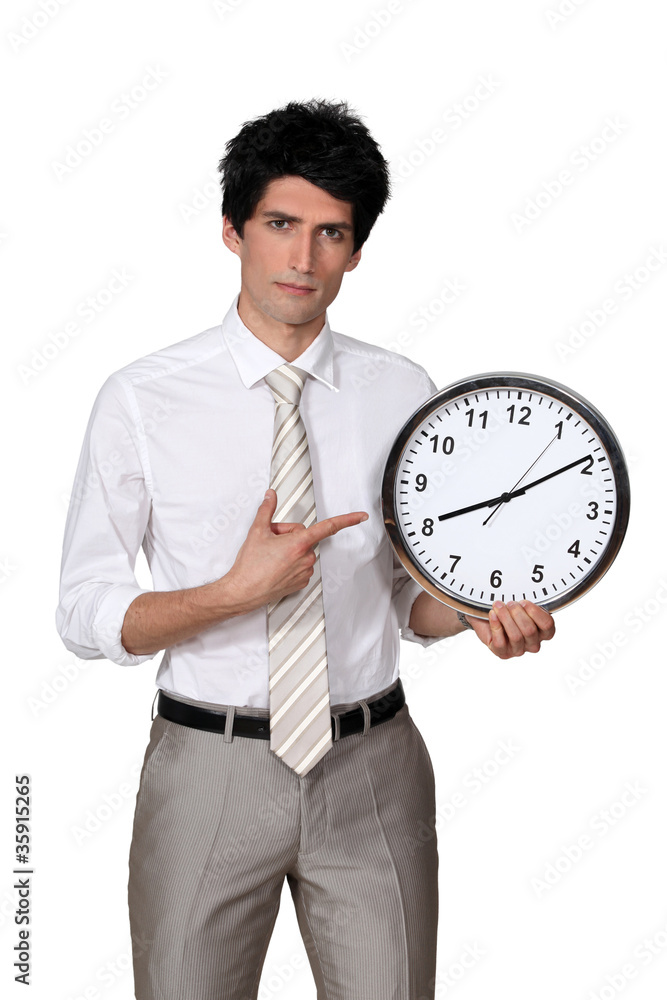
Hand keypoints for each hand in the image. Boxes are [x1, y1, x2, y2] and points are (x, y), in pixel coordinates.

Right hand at [223, 489, 367, 614]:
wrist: (243, 591)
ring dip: (289, 549)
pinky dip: (289, 563)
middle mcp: (305, 558)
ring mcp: (304, 572)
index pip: (328, 527)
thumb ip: (267, 509)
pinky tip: (274, 566)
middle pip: (304, 536)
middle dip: (288, 535)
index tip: (361, 517)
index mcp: (298, 543)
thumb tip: (270, 496)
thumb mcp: (257, 531)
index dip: (347, 520)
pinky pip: (300, 565)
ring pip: (301, 551)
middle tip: (270, 541)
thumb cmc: (250, 565)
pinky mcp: (301, 582)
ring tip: (270, 556)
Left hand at [465, 600, 554, 658]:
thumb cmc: (508, 611)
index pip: (547, 625)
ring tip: (498, 606)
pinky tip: (492, 615)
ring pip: (515, 636)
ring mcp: (518, 650)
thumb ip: (528, 604)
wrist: (486, 617)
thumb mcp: (521, 605)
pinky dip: (495, 625)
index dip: (535, 612)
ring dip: (505, 617)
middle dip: (517, 613)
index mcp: (543, 631)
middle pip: (530, 630)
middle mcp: (533, 643)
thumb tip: (523, 600)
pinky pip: (500, 642)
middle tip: (509, 603)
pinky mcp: (503, 653)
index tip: (524, 602)